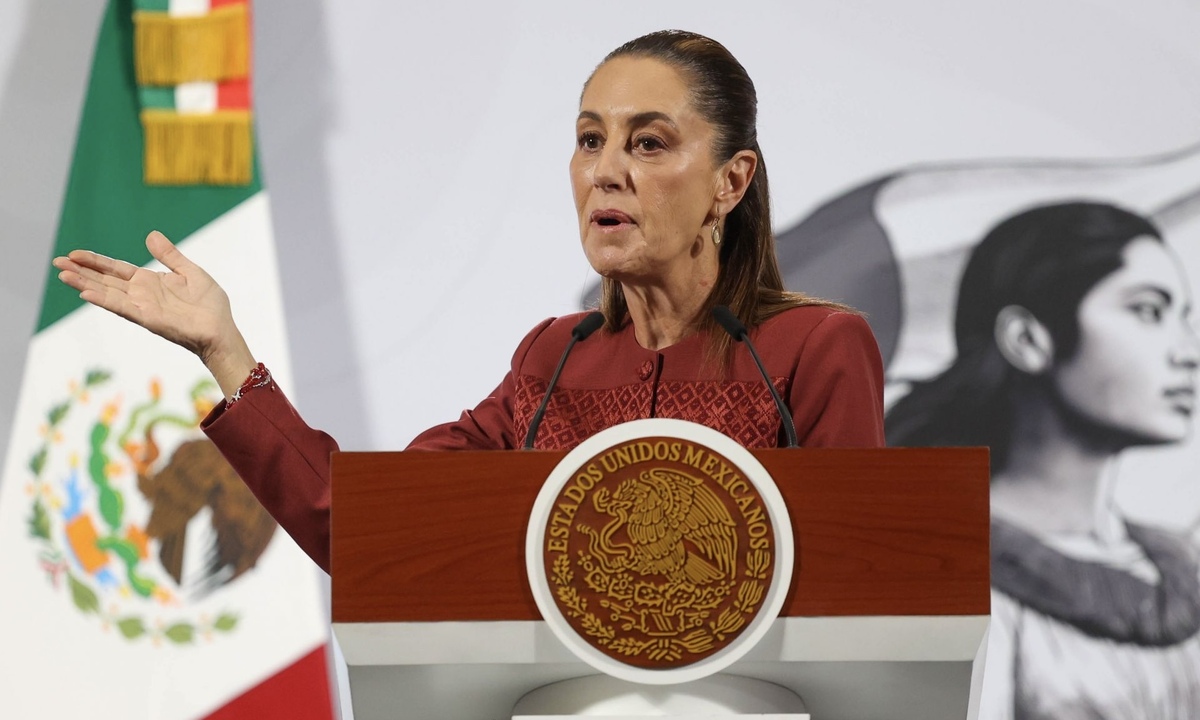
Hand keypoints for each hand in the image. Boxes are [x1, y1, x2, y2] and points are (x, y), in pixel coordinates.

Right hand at [53, 231, 255, 398]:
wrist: (221, 330)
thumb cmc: (209, 306)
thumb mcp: (190, 272)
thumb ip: (170, 255)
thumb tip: (151, 235)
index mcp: (149, 282)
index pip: (116, 268)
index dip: (95, 261)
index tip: (73, 253)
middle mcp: (141, 294)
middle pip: (104, 280)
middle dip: (81, 271)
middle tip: (56, 262)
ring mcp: (142, 307)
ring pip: (108, 293)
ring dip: (85, 284)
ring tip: (63, 275)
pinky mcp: (148, 318)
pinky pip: (123, 308)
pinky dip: (105, 300)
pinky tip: (86, 294)